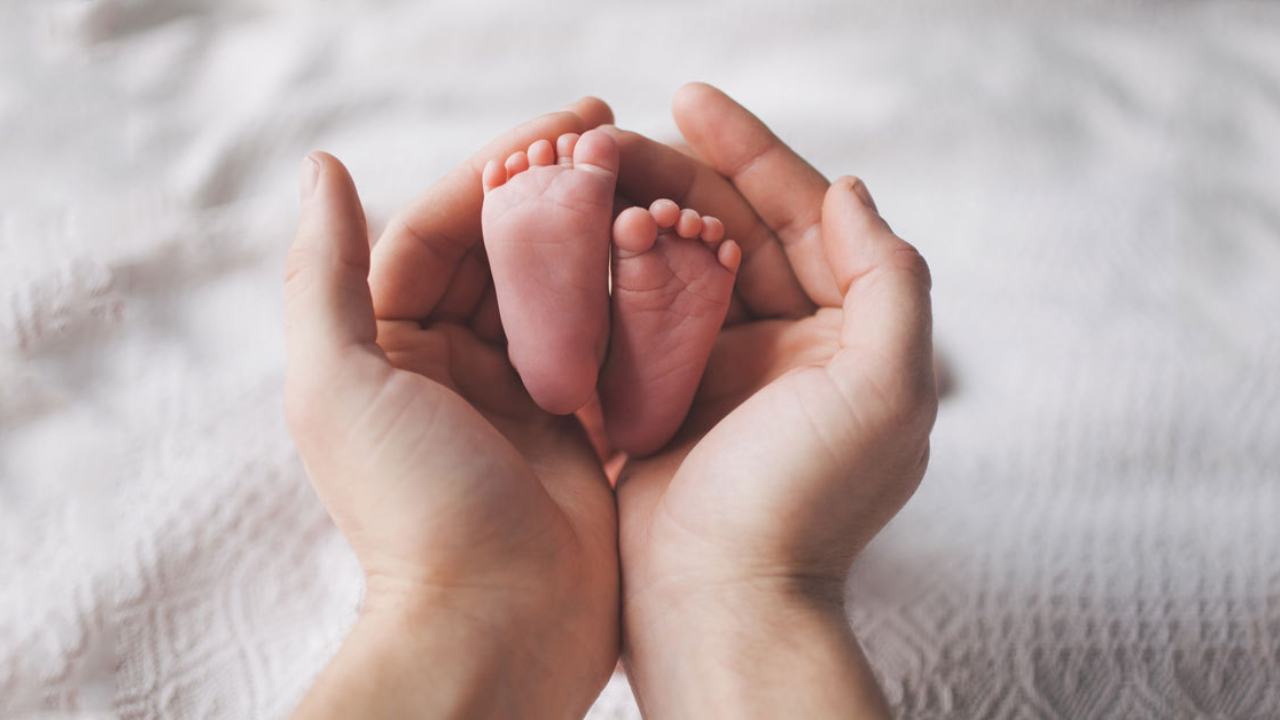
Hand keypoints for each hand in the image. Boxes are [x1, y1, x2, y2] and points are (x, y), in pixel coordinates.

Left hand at [284, 99, 619, 719]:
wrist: (496, 627)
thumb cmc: (412, 509)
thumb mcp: (340, 385)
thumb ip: (324, 275)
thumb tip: (323, 167)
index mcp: (389, 344)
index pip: (439, 229)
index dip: (496, 170)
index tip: (566, 126)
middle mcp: (452, 362)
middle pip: (504, 251)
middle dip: (555, 192)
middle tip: (619, 138)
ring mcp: (521, 394)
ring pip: (561, 289)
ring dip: (598, 237)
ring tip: (651, 186)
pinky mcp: (579, 427)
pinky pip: (606, 343)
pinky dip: (632, 300)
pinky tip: (671, 260)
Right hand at [607, 84, 936, 716]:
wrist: (721, 604)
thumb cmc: (804, 501)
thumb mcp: (886, 386)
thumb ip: (889, 279)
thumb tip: (850, 190)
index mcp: (843, 332)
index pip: (799, 215)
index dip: (751, 151)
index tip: (689, 98)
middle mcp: (785, 343)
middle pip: (728, 229)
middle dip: (674, 176)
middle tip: (609, 136)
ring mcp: (718, 370)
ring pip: (673, 265)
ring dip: (633, 217)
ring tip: (583, 176)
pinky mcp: (660, 398)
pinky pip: (631, 315)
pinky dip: (604, 274)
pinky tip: (569, 239)